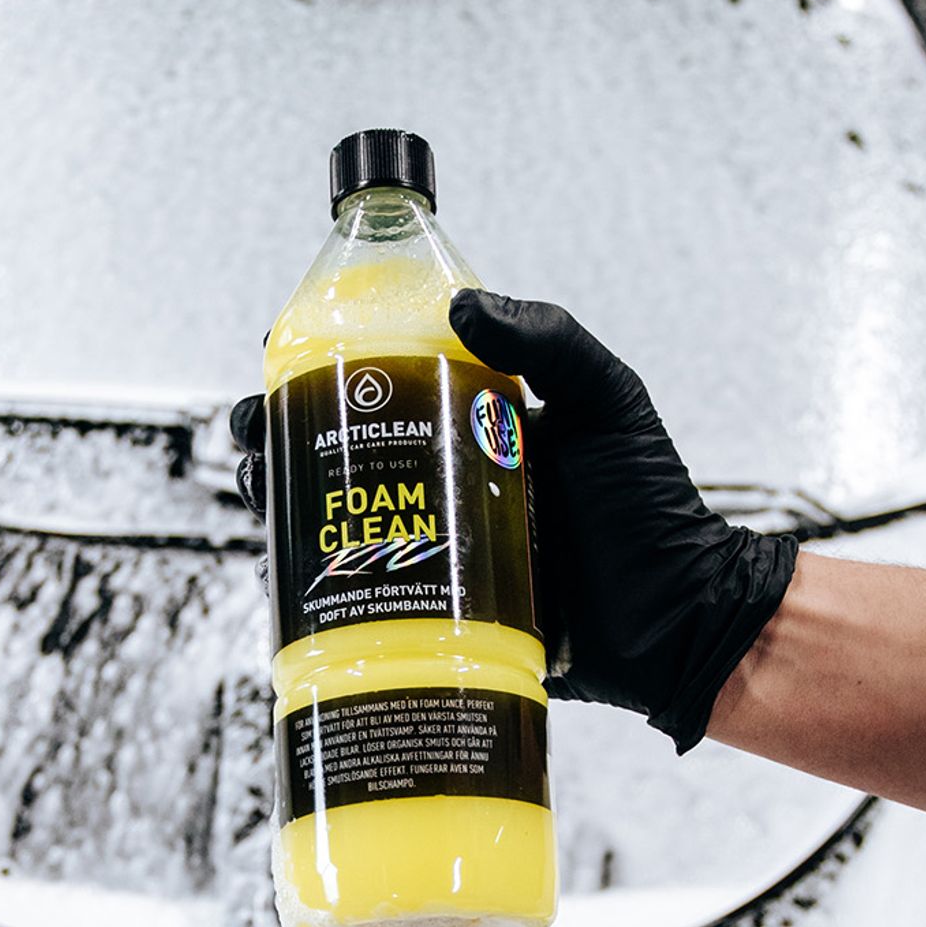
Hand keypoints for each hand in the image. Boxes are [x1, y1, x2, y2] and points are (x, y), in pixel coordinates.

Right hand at [229, 291, 795, 751]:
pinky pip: (360, 593)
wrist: (675, 620)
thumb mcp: (607, 400)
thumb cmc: (652, 507)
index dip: (327, 360)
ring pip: (336, 516)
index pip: (388, 378)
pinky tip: (279, 563)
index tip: (283, 346)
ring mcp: (435, 548)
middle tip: (250, 428)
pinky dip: (309, 580)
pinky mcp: (434, 611)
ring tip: (256, 484)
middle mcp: (447, 482)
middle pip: (341, 448)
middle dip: (280, 433)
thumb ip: (547, 340)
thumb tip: (459, 307)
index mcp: (479, 423)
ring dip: (282, 498)